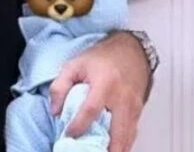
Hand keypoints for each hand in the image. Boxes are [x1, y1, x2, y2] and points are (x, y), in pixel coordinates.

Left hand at [49, 33, 148, 151]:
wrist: (130, 51)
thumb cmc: (101, 57)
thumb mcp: (75, 65)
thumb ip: (60, 86)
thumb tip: (55, 111)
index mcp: (105, 83)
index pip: (91, 109)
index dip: (79, 125)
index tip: (69, 134)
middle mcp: (122, 97)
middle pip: (117, 131)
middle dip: (106, 148)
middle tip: (90, 151)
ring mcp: (133, 106)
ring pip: (127, 137)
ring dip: (115, 148)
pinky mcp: (138, 112)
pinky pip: (132, 133)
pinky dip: (123, 144)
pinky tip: (112, 148)